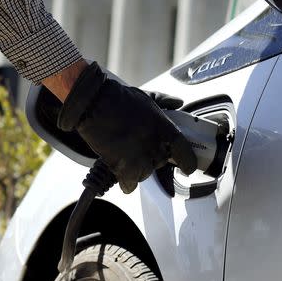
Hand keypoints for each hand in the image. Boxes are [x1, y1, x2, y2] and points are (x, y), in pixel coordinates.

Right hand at [57, 62, 195, 193]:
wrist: (94, 105)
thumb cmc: (117, 99)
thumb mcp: (146, 97)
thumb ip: (164, 102)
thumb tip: (176, 102)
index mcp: (164, 128)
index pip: (183, 151)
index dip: (187, 162)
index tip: (187, 167)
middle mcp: (155, 145)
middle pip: (160, 162)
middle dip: (152, 157)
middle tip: (139, 147)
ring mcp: (140, 158)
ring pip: (145, 173)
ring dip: (138, 168)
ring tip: (126, 155)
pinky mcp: (123, 167)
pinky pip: (130, 184)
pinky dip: (127, 182)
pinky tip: (122, 174)